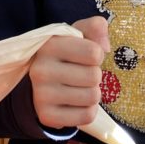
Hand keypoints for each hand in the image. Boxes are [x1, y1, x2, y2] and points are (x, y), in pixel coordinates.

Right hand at [30, 16, 109, 130]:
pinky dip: (87, 110)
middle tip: (81, 74)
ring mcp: (42, 95)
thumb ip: (95, 27)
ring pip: (92, 97)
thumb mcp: (78, 34)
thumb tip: (105, 46)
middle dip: (94, 76)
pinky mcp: (47, 116)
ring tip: (78, 87)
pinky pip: (87, 116)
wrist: (39, 82)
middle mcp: (41, 70)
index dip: (96, 55)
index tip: (85, 57)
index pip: (94, 53)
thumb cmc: (66, 55)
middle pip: (94, 76)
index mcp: (49, 45)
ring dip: (92, 93)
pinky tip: (75, 103)